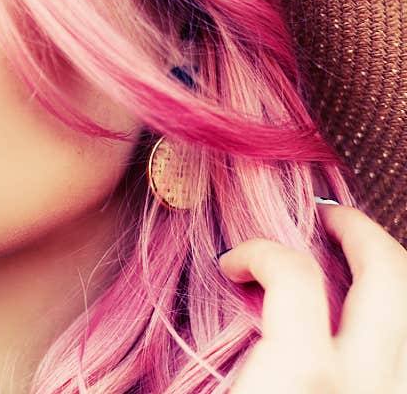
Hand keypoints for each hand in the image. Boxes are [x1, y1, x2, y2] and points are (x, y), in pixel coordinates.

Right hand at [218, 201, 406, 393]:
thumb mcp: (208, 393)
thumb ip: (224, 344)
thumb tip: (224, 294)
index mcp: (305, 376)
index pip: (295, 277)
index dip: (259, 252)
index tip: (233, 262)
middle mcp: (366, 383)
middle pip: (388, 274)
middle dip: (357, 229)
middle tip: (324, 219)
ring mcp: (394, 393)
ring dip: (383, 270)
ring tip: (348, 261)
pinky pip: (405, 345)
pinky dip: (389, 313)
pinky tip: (357, 317)